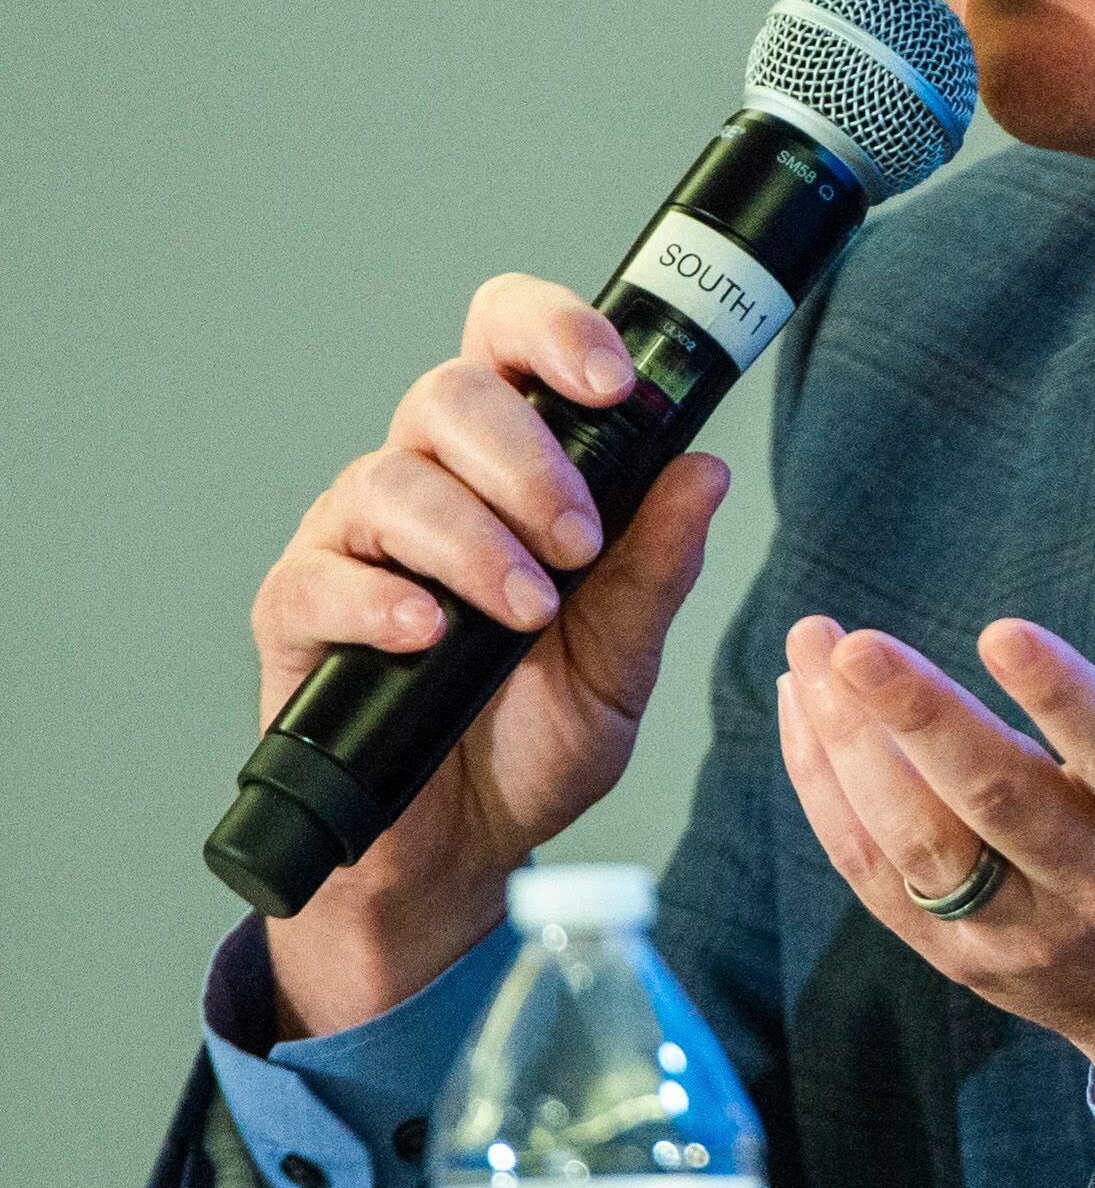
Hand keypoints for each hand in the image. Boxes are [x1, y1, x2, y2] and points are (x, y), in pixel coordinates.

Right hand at [251, 275, 729, 1034]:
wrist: (460, 855)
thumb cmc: (532, 744)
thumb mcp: (621, 664)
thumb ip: (655, 570)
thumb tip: (705, 470)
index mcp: (506, 472)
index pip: (509, 347)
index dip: (555, 332)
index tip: (616, 382)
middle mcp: (425, 485)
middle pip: (449, 393)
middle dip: (528, 458)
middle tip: (579, 541)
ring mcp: (352, 544)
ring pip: (391, 480)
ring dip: (473, 539)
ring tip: (528, 612)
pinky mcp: (296, 614)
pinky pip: (319, 574)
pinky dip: (380, 599)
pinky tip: (428, 633)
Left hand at [775, 528, 1094, 1132]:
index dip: (1062, 698)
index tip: (1003, 629)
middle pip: (999, 807)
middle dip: (918, 723)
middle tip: (851, 642)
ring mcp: (1030, 933)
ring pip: (925, 854)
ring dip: (854, 758)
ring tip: (812, 658)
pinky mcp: (973, 961)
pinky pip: (881, 888)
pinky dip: (831, 806)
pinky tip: (801, 721)